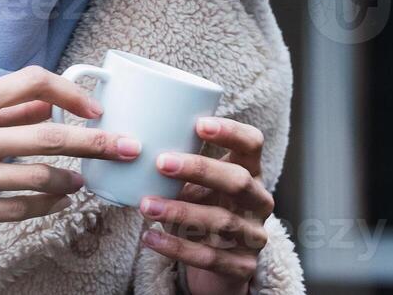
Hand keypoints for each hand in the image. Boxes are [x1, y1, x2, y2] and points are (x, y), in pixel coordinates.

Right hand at [0, 65, 143, 235]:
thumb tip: (46, 104)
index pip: (31, 82)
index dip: (70, 92)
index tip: (94, 107)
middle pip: (50, 136)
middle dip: (98, 142)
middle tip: (128, 147)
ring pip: (42, 179)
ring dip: (72, 180)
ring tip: (83, 180)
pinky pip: (19, 211)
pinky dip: (46, 207)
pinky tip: (56, 202)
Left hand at [137, 117, 271, 294]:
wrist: (220, 263)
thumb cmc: (203, 207)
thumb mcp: (198, 184)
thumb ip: (180, 163)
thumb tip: (132, 140)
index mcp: (251, 171)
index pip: (252, 144)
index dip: (231, 132)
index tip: (198, 125)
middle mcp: (259, 201)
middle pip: (238, 181)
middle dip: (200, 170)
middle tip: (161, 163)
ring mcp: (254, 235)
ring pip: (221, 221)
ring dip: (180, 211)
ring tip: (145, 205)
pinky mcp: (243, 266)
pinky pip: (209, 257)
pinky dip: (176, 247)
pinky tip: (150, 237)